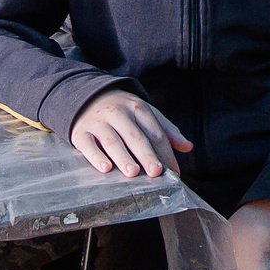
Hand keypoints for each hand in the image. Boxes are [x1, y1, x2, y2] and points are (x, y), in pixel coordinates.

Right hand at [70, 89, 190, 177]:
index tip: (174, 172)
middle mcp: (119, 114)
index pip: (155, 132)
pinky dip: (96, 157)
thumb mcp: (145, 114)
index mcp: (139, 109)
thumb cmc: (123, 111)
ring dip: (123, 157)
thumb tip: (188, 147)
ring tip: (133, 172)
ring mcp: (99, 122)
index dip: (166, 153)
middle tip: (155, 172)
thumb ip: (167, 131)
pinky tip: (105, 169)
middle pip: (135, 137)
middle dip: (146, 155)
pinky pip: (88, 145)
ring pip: (113, 141)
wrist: (87, 96)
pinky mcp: (81, 132)